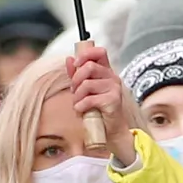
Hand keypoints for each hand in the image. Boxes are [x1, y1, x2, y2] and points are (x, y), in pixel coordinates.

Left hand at [65, 40, 139, 169]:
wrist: (111, 131)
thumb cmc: (97, 110)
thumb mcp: (84, 90)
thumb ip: (77, 74)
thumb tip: (69, 59)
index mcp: (106, 71)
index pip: (99, 52)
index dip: (85, 54)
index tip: (75, 65)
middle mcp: (112, 77)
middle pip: (89, 66)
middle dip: (76, 80)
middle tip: (74, 91)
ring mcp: (114, 88)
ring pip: (86, 84)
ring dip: (77, 96)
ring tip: (78, 104)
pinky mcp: (113, 100)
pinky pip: (90, 99)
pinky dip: (81, 106)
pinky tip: (82, 110)